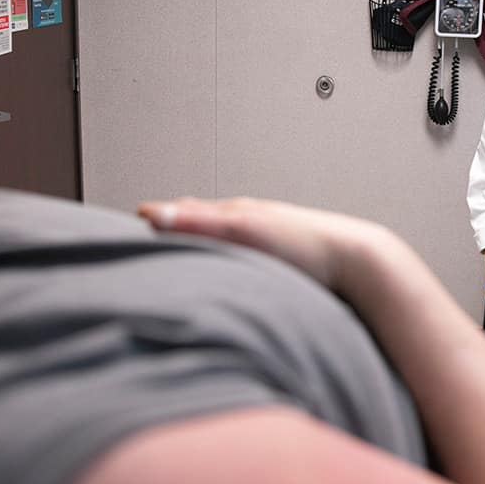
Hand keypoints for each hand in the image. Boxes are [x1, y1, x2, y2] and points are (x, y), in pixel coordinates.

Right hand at [138, 196, 389, 292]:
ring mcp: (264, 241)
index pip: (181, 211)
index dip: (155, 220)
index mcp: (234, 212)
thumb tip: (149, 214)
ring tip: (177, 254)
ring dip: (198, 244)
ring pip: (221, 239)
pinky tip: (225, 273)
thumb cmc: (306, 243)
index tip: (127, 230)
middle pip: (200, 222)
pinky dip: (223, 260)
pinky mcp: (279, 263)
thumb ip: (198, 223)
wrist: (357, 262)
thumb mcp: (245, 230)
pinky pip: (241, 257)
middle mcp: (248, 222)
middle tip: (142, 238)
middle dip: (171, 228)